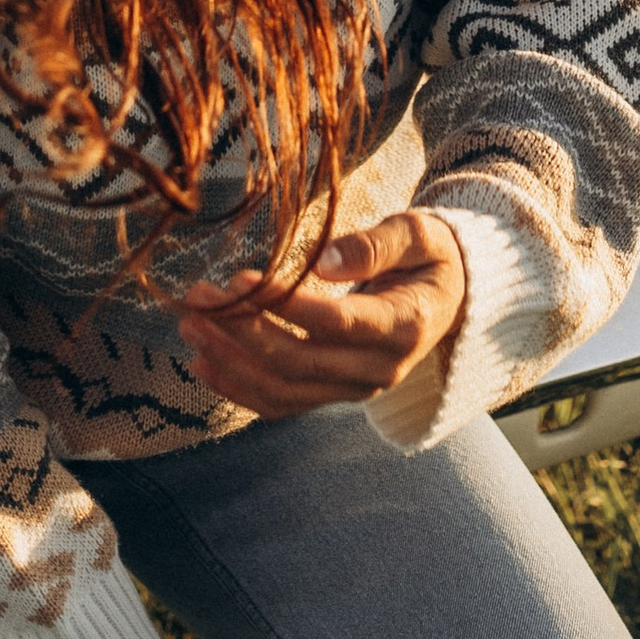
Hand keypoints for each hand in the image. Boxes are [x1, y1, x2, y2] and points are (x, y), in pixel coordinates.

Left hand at [178, 207, 467, 420]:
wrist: (449, 298)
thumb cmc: (430, 257)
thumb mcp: (419, 235)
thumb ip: (376, 245)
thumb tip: (323, 261)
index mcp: (405, 326)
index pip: (335, 323)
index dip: (284, 305)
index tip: (240, 279)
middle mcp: (380, 370)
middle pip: (300, 361)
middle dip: (241, 332)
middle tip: (198, 298)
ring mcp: (356, 388)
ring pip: (284, 390)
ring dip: (231, 363)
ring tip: (190, 325)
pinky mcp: (336, 394)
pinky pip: (283, 403)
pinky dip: (240, 388)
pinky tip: (204, 364)